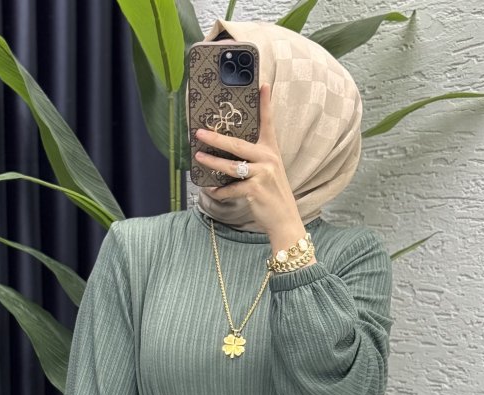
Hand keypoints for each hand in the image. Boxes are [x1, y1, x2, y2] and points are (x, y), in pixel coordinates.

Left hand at [193, 82, 312, 256]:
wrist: (285, 220)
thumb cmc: (273, 196)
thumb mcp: (269, 173)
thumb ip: (255, 160)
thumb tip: (229, 154)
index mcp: (271, 151)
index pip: (268, 123)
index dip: (265, 104)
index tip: (262, 85)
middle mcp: (268, 159)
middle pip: (237, 144)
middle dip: (216, 138)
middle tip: (199, 132)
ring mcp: (261, 174)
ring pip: (230, 166)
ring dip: (212, 163)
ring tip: (198, 158)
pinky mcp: (254, 190)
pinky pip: (230, 189)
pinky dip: (219, 192)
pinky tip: (210, 190)